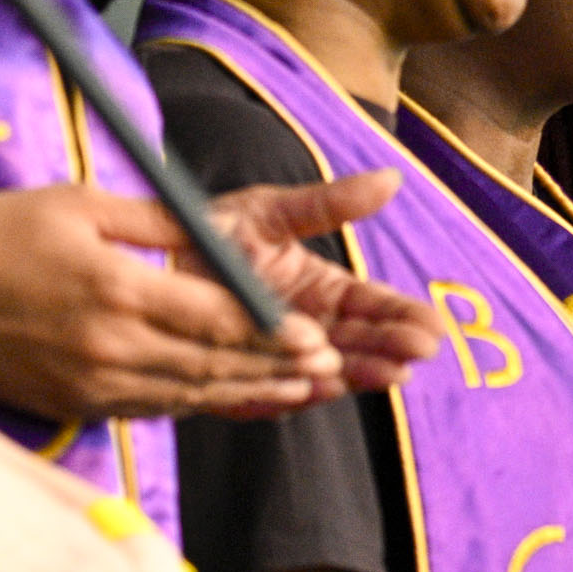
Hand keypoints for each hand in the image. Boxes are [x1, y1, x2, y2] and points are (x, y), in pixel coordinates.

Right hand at [0, 183, 338, 420]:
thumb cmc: (0, 236)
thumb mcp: (79, 204)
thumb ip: (158, 219)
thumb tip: (220, 227)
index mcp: (116, 289)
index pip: (216, 317)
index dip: (273, 331)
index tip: (318, 337)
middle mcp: (111, 345)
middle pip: (215, 363)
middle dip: (278, 367)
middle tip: (332, 368)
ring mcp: (95, 382)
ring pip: (192, 393)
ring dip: (252, 393)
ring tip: (305, 391)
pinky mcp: (80, 403)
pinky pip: (156, 407)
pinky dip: (202, 404)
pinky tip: (238, 399)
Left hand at [193, 173, 446, 401]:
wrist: (142, 257)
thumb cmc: (210, 228)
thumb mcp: (271, 209)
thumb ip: (329, 204)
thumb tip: (391, 178)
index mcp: (320, 291)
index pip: (371, 307)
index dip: (401, 317)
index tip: (430, 328)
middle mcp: (303, 329)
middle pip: (357, 343)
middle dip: (389, 348)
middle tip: (414, 353)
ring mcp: (272, 357)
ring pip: (323, 372)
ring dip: (357, 374)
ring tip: (386, 373)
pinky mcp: (234, 382)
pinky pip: (267, 393)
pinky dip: (293, 392)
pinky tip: (318, 386)